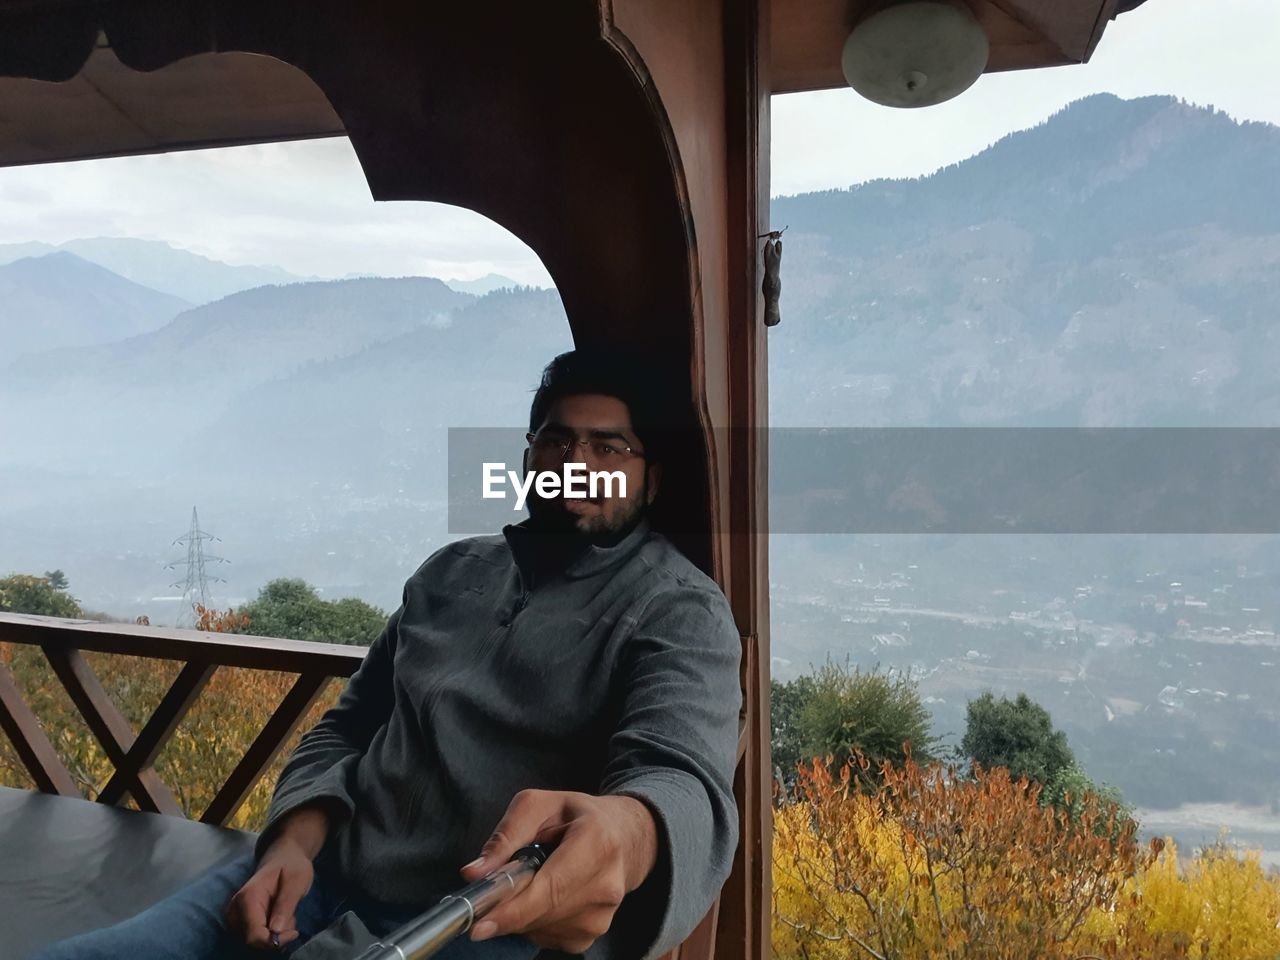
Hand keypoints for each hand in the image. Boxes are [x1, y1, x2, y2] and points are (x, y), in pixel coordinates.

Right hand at [225, 805, 329, 948]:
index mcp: (247, 898)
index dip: (274, 940)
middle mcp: (235, 909)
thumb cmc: (292, 866)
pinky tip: (279, 917)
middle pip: (252, 941)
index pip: (254, 935)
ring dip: (274, 934)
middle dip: (276, 936)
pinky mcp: (240, 921)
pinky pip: (255, 937)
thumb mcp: (297, 881)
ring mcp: (235, 916)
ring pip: (255, 941)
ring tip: (286, 914)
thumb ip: (286, 904)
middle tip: (291, 918)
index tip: (294, 932)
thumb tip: (275, 931)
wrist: (284, 857)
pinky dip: (271, 933)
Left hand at [460, 789, 658, 953]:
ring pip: (539, 928)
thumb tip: (474, 872)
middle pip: (541, 913)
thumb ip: (506, 834)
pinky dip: (533, 921)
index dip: (513, 909)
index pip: (551, 888)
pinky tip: (544, 896)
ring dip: (520, 912)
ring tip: (533, 880)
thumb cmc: (578, 817)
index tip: (479, 925)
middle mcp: (605, 885)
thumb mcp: (541, 805)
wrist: (625, 839)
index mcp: (597, 844)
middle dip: (506, 909)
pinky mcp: (592, 935)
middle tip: (488, 894)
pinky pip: (546, 937)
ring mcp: (602, 916)